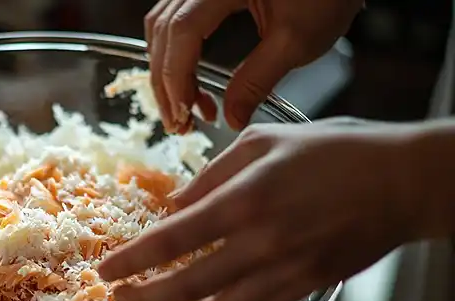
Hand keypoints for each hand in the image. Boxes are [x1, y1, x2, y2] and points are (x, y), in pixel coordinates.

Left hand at [99, 118, 426, 300]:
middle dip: (145, 297)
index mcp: (242, 202)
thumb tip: (174, 206)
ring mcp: (283, 272)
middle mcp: (258, 244)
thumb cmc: (331, 152)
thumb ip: (211, 176)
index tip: (104, 271)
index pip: (169, 241)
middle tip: (121, 299)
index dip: (131, 261)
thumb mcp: (262, 144)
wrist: (400, 183)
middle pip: (185, 285)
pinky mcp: (304, 288)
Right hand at [145, 0, 362, 131]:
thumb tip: (231, 118)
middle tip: (179, 123)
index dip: (177, 77)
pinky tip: (187, 77)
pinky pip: (173, 20)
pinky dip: (174, 53)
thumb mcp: (295, 41)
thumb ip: (257, 81)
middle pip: (163, 31)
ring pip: (162, 26)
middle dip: (166, 82)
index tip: (184, 113)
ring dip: (167, 69)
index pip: (182, 33)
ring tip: (184, 105)